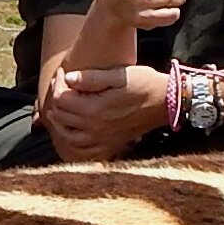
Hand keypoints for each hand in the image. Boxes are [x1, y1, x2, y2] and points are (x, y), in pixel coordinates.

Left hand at [42, 61, 167, 160]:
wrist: (166, 103)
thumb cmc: (144, 84)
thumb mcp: (119, 74)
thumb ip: (91, 77)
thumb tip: (68, 77)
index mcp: (95, 110)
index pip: (61, 99)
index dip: (58, 83)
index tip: (63, 72)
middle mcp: (95, 129)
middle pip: (61, 116)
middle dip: (57, 98)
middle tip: (62, 85)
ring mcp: (102, 140)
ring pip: (67, 136)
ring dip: (59, 122)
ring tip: (59, 108)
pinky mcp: (110, 146)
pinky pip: (83, 151)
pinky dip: (72, 143)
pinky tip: (72, 131)